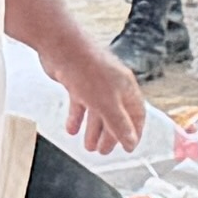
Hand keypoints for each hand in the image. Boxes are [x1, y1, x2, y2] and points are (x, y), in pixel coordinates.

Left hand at [57, 34, 150, 150]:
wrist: (60, 46)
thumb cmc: (87, 70)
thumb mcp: (106, 104)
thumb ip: (119, 125)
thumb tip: (131, 144)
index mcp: (126, 88)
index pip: (137, 114)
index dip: (134, 132)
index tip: (128, 148)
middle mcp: (113, 85)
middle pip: (116, 115)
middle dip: (110, 135)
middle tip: (102, 152)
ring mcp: (94, 83)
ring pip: (97, 111)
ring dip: (93, 130)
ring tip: (88, 147)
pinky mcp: (76, 80)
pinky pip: (80, 104)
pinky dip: (77, 118)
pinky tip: (71, 129)